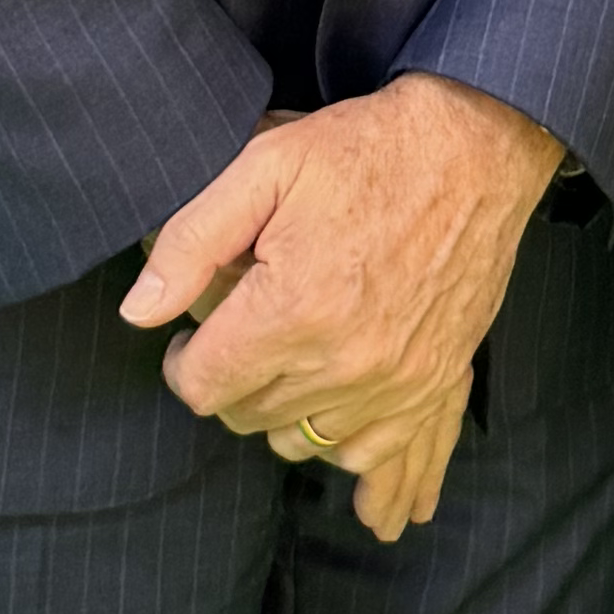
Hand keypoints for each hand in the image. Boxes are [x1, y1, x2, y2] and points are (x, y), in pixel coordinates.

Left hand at [121, 74, 561, 540]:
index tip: (194, 336)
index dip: (185, 362)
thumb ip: (192, 241)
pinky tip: (355, 466)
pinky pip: (382, 455)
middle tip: (241, 336)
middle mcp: (344, 361)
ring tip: (287, 365)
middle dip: (232, 383)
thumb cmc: (364, 150)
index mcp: (292, 311)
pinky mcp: (435, 381)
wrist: (475, 147)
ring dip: (284, 414)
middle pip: (249, 418)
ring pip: (305, 442)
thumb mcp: (265, 166)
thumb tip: (138, 311)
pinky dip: (360, 460)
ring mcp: (396, 380)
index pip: (204, 387)